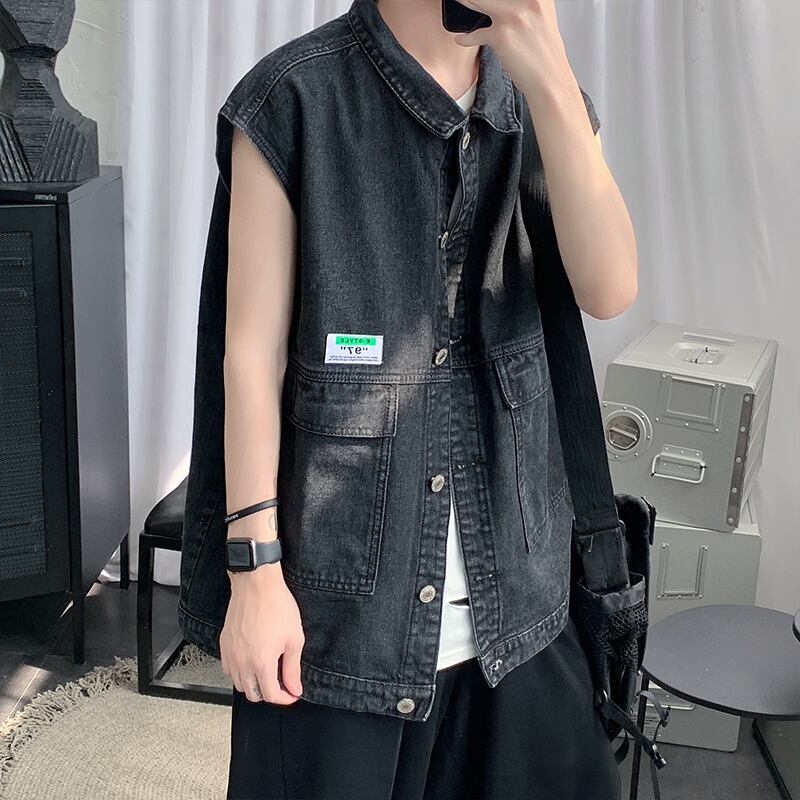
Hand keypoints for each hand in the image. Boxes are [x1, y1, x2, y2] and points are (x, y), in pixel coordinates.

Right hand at [220, 566, 304, 703]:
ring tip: (267, 671)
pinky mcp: (224, 644)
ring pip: (239, 684)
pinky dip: (239, 672)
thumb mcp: (294, 638)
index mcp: (261, 663)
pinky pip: (228, 669)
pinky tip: (251, 662)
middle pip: (253, 695)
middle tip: (281, 682)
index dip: (285, 698)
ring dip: (253, 684)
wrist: (257, 584)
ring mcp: (231, 654)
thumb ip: (292, 668)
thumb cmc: (275, 605)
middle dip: (269, 693)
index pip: (271, 696)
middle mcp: (242, 662)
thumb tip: (294, 688)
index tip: (292, 693)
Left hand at [452, 0, 572, 97]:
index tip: (483, 1)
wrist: (549, 81)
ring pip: (477, 1)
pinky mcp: (502, 35)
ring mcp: (514, 15)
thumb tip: (497, 3)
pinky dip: (466, 38)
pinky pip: (475, 33)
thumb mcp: (540, 17)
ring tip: (459, 2)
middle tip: (466, 0)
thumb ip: (522, 3)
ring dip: (465, 2)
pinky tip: (461, 39)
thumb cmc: (544, 54)